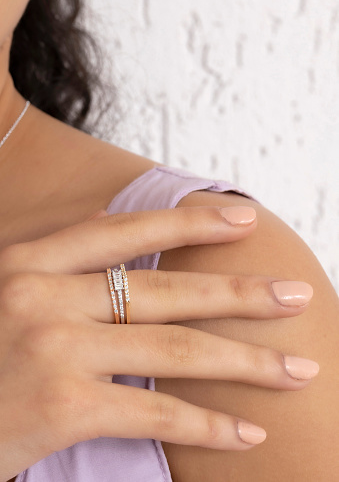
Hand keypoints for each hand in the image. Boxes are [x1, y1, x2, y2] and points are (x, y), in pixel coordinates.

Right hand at [0, 206, 316, 480]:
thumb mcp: (4, 287)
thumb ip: (58, 263)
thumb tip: (115, 234)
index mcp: (31, 261)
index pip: (128, 231)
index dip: (191, 222)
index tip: (245, 219)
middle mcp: (43, 295)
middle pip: (166, 289)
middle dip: (240, 292)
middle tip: (296, 296)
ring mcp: (54, 348)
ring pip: (175, 349)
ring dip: (246, 362)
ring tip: (298, 368)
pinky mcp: (60, 408)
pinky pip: (154, 411)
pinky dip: (207, 425)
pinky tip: (248, 432)